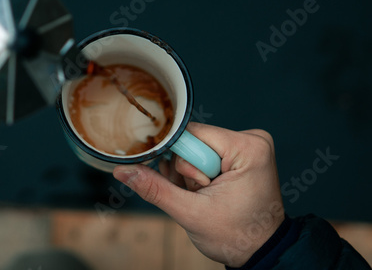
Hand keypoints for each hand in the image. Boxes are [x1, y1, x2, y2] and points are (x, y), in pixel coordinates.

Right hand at [113, 123, 284, 266]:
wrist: (260, 251)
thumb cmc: (237, 236)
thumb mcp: (191, 214)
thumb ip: (156, 188)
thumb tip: (124, 171)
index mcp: (248, 148)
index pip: (192, 133)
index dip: (177, 157)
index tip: (181, 183)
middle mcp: (251, 140)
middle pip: (194, 140)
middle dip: (186, 171)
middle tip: (199, 194)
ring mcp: (249, 145)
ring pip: (197, 147)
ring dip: (191, 173)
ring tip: (205, 195)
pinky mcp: (243, 153)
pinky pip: (207, 152)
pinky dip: (199, 172)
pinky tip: (206, 190)